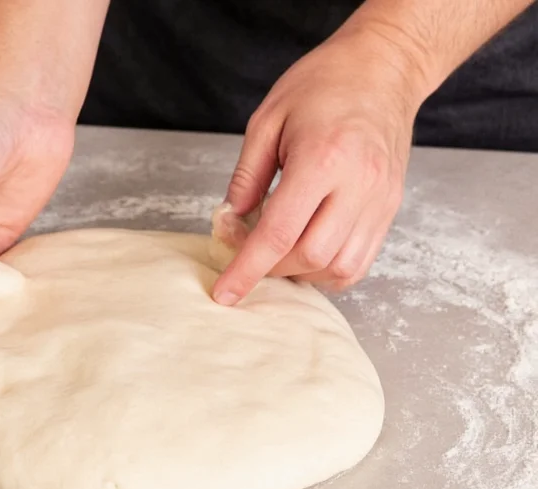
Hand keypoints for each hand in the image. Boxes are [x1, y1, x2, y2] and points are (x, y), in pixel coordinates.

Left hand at [213, 27, 424, 304]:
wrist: (385, 68)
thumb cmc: (324, 84)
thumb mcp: (268, 119)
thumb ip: (247, 176)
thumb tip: (231, 221)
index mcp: (322, 159)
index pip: (278, 233)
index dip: (247, 269)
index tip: (226, 293)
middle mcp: (358, 186)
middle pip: (309, 257)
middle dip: (271, 269)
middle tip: (249, 253)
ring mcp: (380, 201)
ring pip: (339, 268)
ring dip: (301, 273)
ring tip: (280, 252)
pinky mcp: (389, 208)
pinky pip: (360, 262)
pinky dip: (329, 271)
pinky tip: (308, 253)